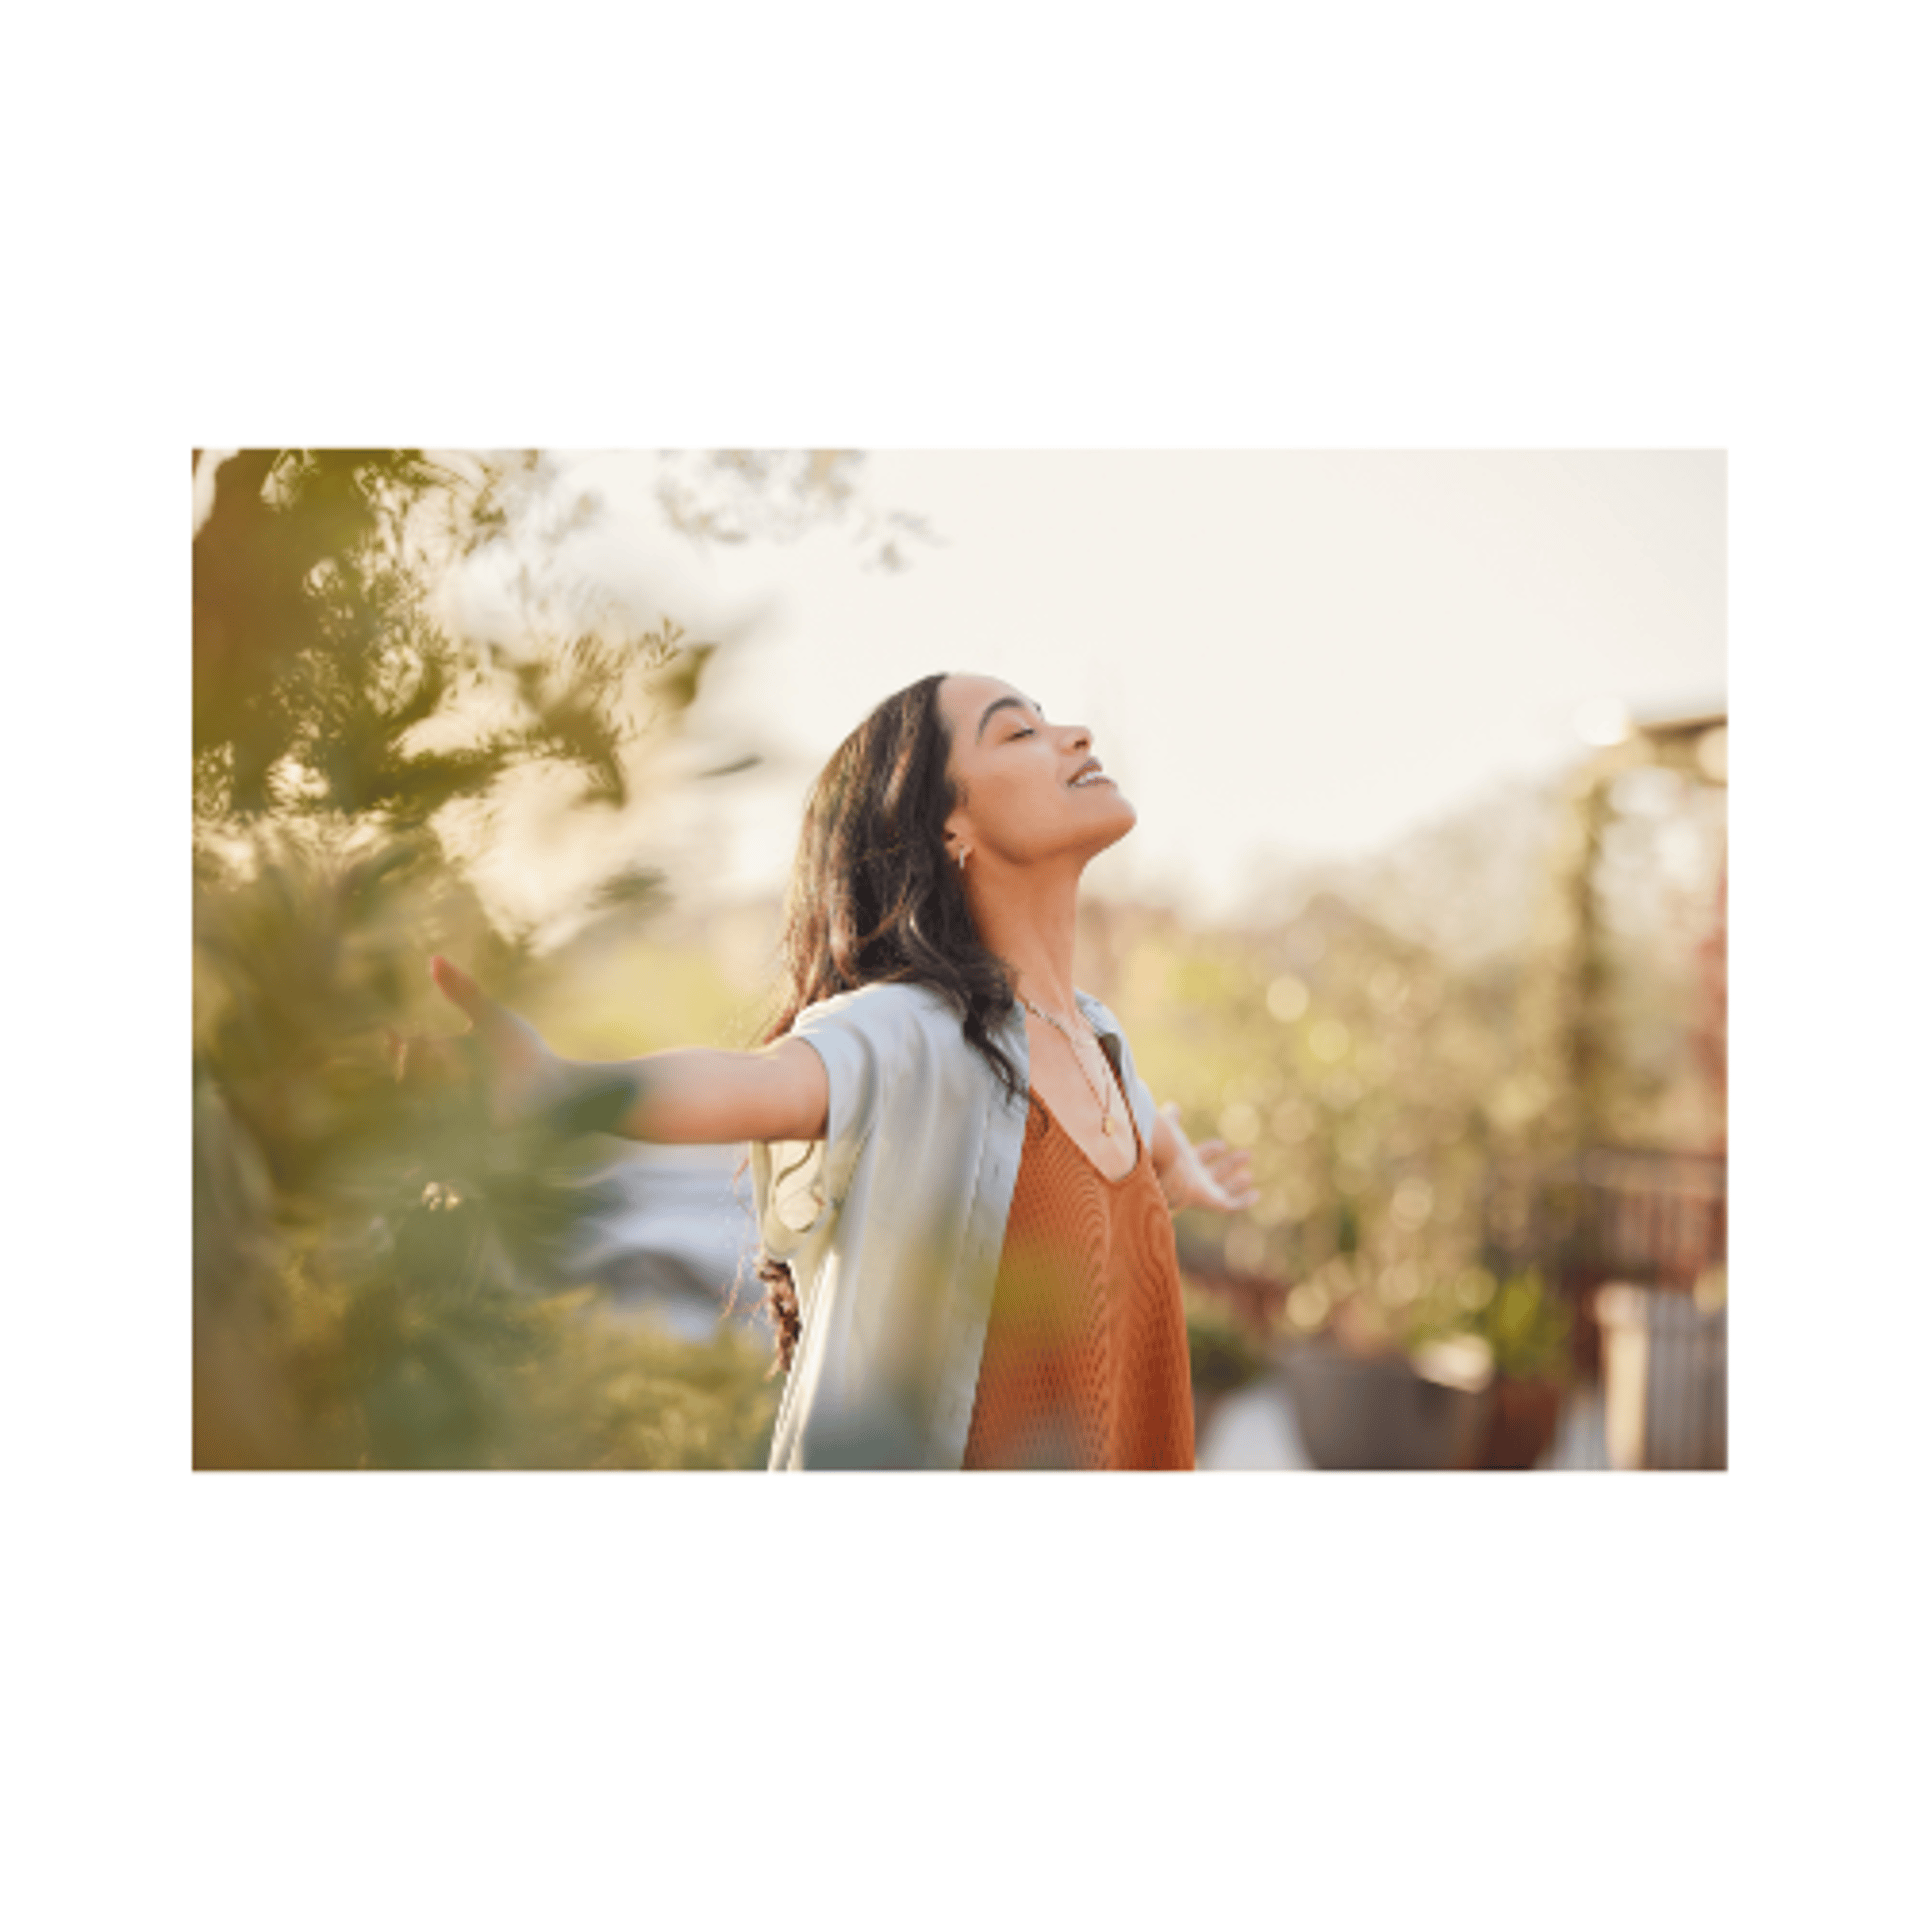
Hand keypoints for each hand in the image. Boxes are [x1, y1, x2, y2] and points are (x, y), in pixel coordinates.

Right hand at [390, 956, 567, 1128]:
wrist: (559, 1087)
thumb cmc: (524, 1053)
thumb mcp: (491, 1017)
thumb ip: (463, 991)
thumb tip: (433, 959)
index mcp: (443, 1063)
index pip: (404, 1057)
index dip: (393, 1047)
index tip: (392, 1032)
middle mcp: (442, 1092)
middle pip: (406, 1079)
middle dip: (415, 1060)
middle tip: (435, 1044)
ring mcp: (455, 1116)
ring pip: (420, 1102)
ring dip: (434, 1078)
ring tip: (457, 1061)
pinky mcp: (469, 1136)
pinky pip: (444, 1124)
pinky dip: (451, 1101)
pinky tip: (468, 1083)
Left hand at [1153, 1103, 1257, 1214]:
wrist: (1164, 1164)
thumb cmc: (1164, 1145)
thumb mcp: (1169, 1128)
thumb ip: (1170, 1119)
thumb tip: (1173, 1106)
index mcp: (1181, 1161)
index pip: (1199, 1156)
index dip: (1211, 1150)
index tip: (1223, 1144)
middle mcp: (1192, 1178)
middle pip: (1213, 1173)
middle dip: (1229, 1165)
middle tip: (1246, 1155)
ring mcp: (1201, 1191)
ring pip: (1222, 1190)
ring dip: (1236, 1183)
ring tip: (1249, 1176)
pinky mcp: (1211, 1201)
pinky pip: (1231, 1205)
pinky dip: (1243, 1201)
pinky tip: (1255, 1195)